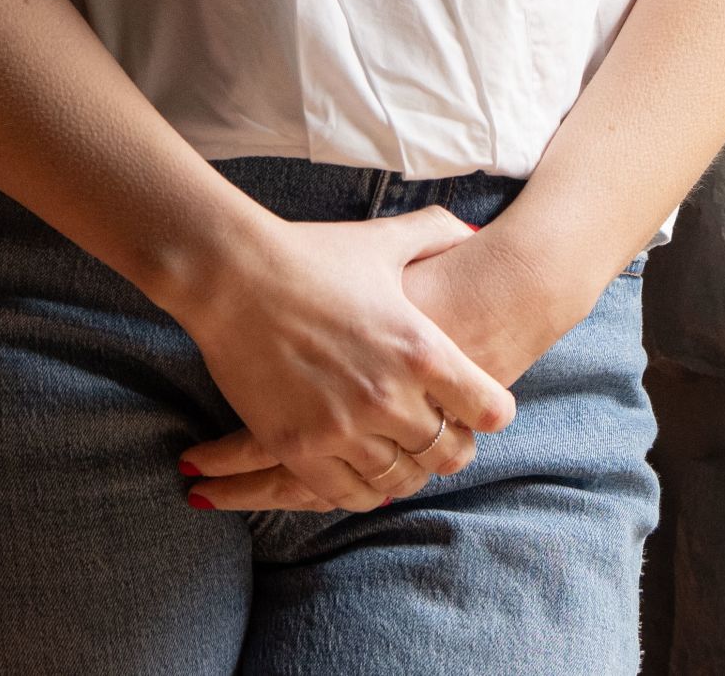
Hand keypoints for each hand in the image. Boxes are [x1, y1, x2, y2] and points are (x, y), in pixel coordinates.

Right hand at [164, 203, 515, 514]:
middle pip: (450, 454)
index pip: (491, 411)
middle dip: (450, 448)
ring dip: (406, 472)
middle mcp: (390, 396)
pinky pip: (346, 493)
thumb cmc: (312, 254)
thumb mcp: (386, 241)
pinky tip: (362, 474)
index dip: (490, 413)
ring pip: (399, 480)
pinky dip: (361, 490)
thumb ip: (435, 235)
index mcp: (423, 349)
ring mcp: (343, 426)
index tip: (478, 409)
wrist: (233, 274)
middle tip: (439, 439)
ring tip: (400, 457)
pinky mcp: (298, 447)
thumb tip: (468, 230)